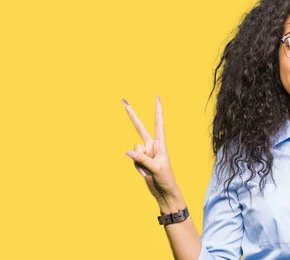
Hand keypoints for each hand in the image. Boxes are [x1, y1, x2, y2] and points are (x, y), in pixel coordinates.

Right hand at [122, 96, 183, 211]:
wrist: (164, 193)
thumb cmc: (166, 179)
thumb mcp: (156, 168)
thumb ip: (143, 159)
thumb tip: (128, 151)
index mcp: (161, 144)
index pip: (159, 123)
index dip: (158, 111)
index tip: (157, 97)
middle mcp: (152, 146)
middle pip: (140, 128)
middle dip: (132, 115)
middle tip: (123, 100)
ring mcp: (145, 153)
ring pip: (134, 150)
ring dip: (140, 162)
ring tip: (149, 171)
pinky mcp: (140, 161)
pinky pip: (133, 160)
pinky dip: (137, 168)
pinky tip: (145, 174)